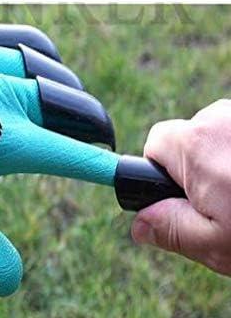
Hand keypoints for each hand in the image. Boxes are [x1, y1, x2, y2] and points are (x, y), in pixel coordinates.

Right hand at [131, 99, 230, 275]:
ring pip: (225, 138)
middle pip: (193, 139)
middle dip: (204, 170)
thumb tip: (138, 223)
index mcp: (194, 145)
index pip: (155, 143)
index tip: (190, 199)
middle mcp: (218, 118)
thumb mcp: (219, 244)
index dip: (167, 175)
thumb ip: (172, 228)